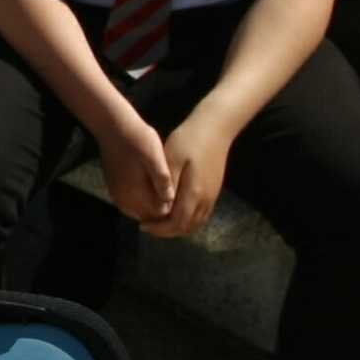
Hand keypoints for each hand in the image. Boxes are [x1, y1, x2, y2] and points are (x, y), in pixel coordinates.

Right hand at [96, 114, 175, 224]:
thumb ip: (162, 178)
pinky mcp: (114, 190)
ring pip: (141, 214)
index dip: (175, 211)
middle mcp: (124, 198)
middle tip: (182, 202)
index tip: (186, 202)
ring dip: (154, 211)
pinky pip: (131, 207)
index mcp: (135, 191)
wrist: (113, 128)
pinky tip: (154, 196)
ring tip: (170, 199)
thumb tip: (171, 200)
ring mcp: (117, 195)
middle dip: (165, 214)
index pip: (160, 213)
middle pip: (150, 217)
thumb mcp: (154, 154)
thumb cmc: (137, 138)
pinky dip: (143, 206)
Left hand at [144, 113, 229, 238]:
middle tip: (148, 227)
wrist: (215, 127)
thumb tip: (161, 206)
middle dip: (167, 231)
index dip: (160, 228)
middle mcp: (207, 199)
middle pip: (187, 226)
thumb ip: (167, 183)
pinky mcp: (214, 190)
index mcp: (195, 192)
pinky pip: (201, 214)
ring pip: (195, 222)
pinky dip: (187, 220)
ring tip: (159, 223)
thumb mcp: (172, 158)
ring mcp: (213, 195)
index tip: (143, 225)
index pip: (177, 222)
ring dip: (177, 227)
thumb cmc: (189, 140)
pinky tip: (175, 214)